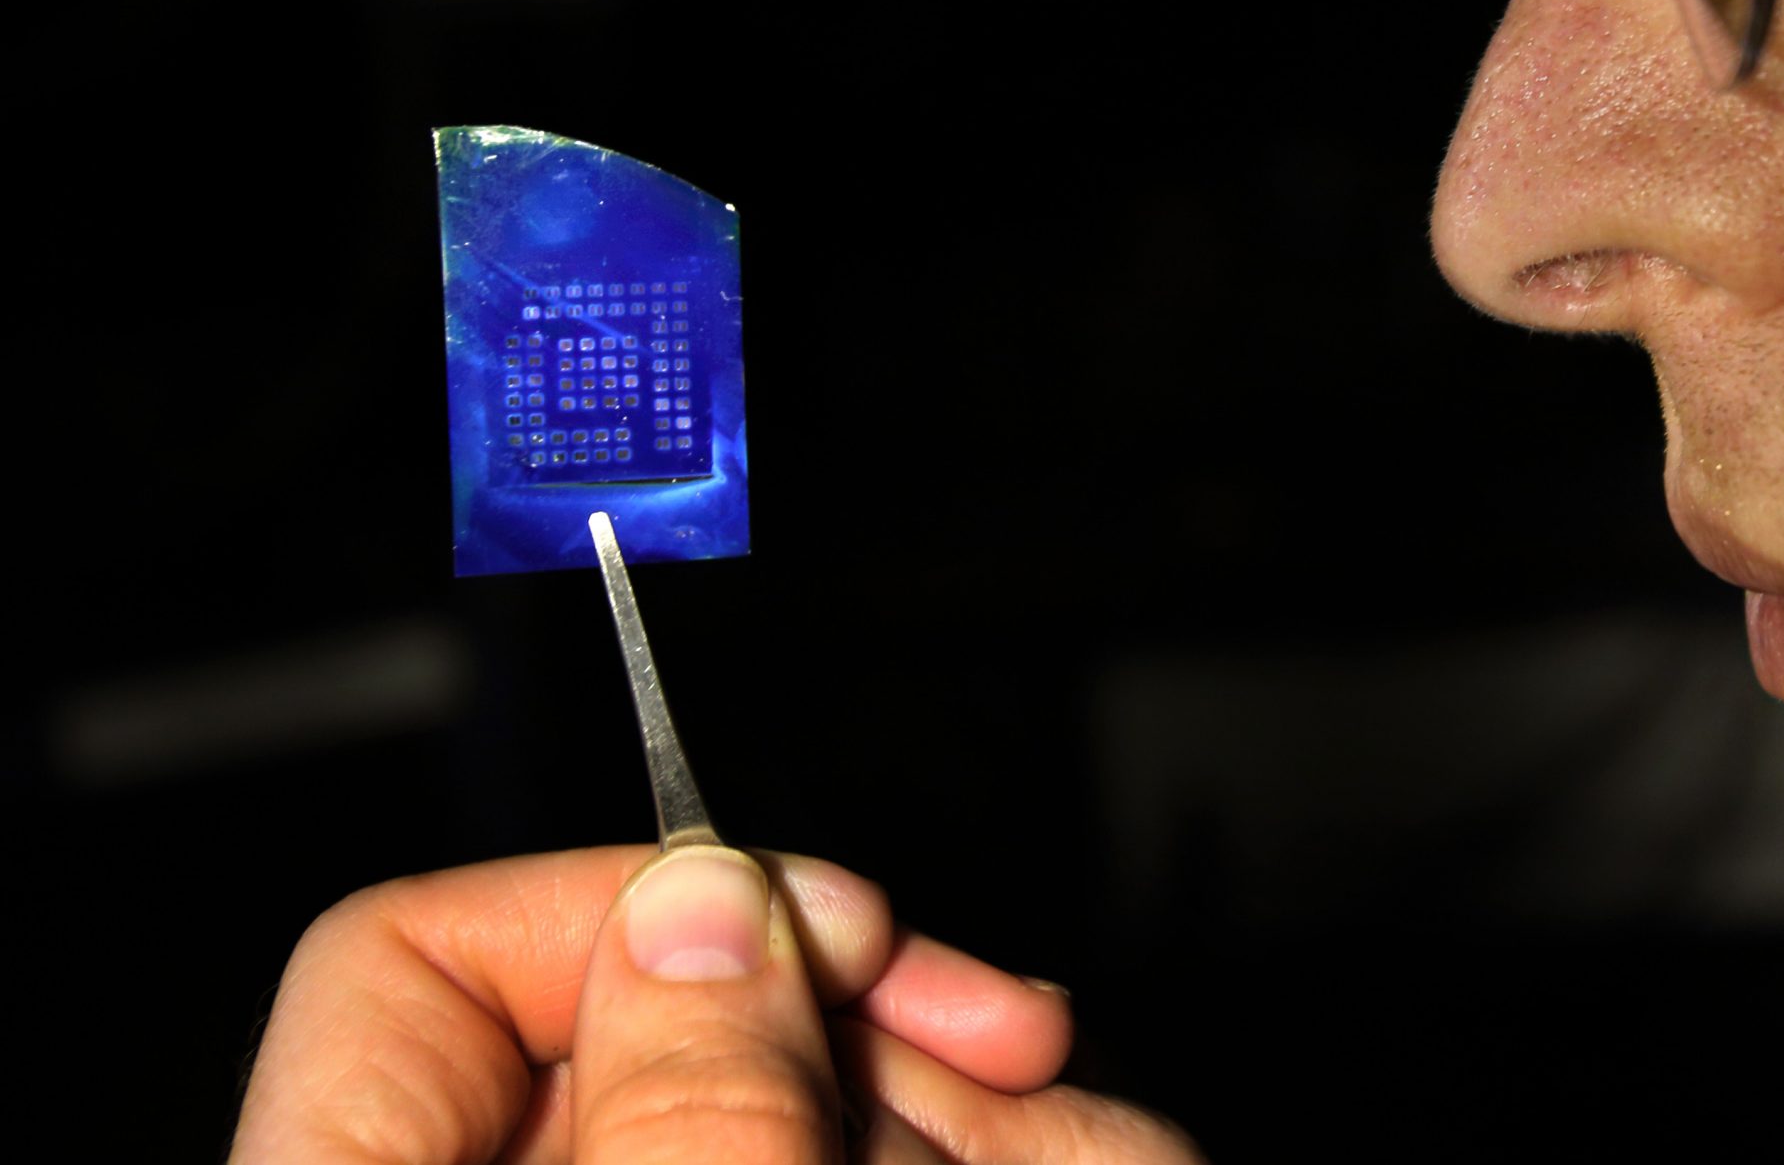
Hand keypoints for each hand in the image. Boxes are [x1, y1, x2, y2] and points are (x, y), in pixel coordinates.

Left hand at [229, 844, 1202, 1163]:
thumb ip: (681, 1105)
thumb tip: (706, 907)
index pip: (418, 961)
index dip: (624, 904)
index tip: (815, 927)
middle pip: (683, 1024)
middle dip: (881, 1018)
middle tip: (1005, 1045)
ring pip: (844, 1104)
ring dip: (999, 1106)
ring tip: (1106, 1146)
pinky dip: (1036, 1164)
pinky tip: (1099, 1163)